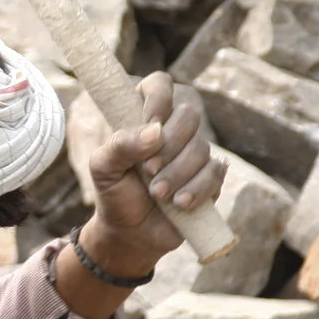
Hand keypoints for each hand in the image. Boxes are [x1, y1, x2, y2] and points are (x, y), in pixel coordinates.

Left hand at [81, 73, 220, 279]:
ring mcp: (194, 152)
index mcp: (144, 117)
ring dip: (178, 173)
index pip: (160, 84)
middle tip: (148, 170)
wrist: (131, 233)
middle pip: (188, 114)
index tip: (151, 121)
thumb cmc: (115, 193)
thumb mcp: (103, 169)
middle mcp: (172, 129)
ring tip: (158, 195)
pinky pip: (215, 172)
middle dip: (170, 144)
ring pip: (201, 147)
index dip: (159, 98)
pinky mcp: (210, 177)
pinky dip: (197, 189)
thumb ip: (120, 145)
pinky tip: (180, 204)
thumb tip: (155, 131)